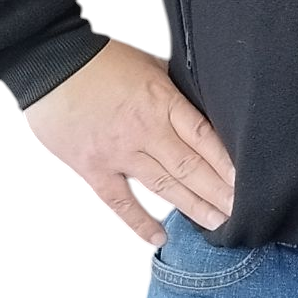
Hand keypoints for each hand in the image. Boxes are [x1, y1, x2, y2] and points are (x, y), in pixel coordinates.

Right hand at [23, 38, 235, 246]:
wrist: (49, 63)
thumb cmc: (99, 60)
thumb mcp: (148, 64)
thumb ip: (174, 88)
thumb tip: (204, 103)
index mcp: (161, 100)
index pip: (203, 137)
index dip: (226, 162)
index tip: (247, 181)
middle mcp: (144, 129)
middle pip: (190, 166)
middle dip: (218, 191)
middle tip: (242, 211)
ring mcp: (119, 152)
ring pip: (163, 185)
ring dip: (193, 206)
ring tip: (217, 223)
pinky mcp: (93, 168)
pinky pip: (120, 201)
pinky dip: (139, 222)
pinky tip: (160, 237)